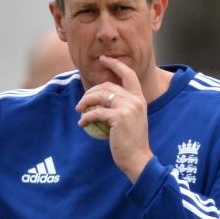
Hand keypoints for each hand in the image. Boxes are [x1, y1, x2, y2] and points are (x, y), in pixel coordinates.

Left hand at [76, 55, 152, 181]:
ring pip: (100, 96)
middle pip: (107, 86)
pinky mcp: (119, 118)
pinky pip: (96, 112)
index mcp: (139, 99)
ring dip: (85, 102)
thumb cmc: (131, 142)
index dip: (115, 65)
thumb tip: (102, 100)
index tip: (103, 59)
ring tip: (79, 111)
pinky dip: (85, 117)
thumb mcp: (131, 120)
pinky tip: (82, 123)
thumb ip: (122, 107)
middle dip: (90, 91)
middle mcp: (135, 100)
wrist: (138, 159)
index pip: (129, 75)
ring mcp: (128, 108)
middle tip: (81, 102)